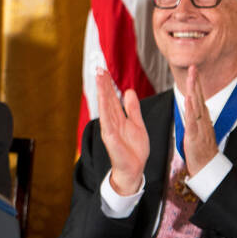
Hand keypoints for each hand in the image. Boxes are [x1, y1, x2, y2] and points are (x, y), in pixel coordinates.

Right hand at [95, 67, 149, 195]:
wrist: (134, 169)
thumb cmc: (134, 149)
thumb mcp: (137, 124)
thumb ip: (133, 109)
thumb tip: (129, 91)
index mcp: (118, 117)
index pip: (112, 97)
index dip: (108, 84)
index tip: (104, 70)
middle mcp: (111, 121)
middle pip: (107, 98)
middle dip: (103, 83)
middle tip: (99, 68)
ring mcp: (109, 128)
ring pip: (105, 106)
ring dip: (102, 91)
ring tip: (99, 77)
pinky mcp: (110, 137)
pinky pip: (107, 120)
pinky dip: (105, 109)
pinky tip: (103, 99)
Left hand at [181, 64, 217, 175]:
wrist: (208, 165)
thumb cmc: (202, 147)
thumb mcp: (199, 127)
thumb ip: (197, 116)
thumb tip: (194, 104)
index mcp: (202, 117)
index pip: (198, 96)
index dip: (196, 82)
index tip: (193, 69)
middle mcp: (203, 119)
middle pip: (199, 97)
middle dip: (195, 81)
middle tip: (193, 66)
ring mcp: (200, 126)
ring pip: (197, 106)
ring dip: (194, 91)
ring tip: (191, 78)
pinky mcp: (195, 135)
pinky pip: (193, 121)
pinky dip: (191, 110)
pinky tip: (189, 100)